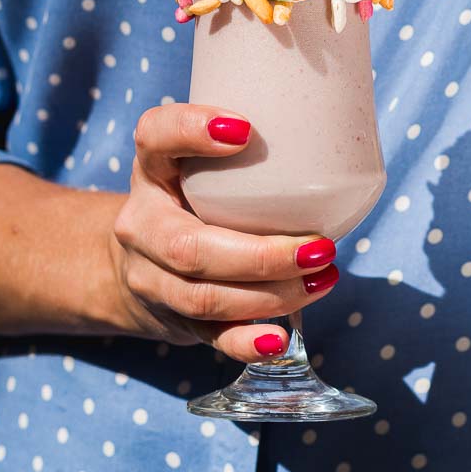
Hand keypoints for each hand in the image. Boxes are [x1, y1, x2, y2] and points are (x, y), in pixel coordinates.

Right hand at [109, 104, 337, 362]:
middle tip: (320, 247)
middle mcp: (142, 224)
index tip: (244, 130)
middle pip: (190, 247)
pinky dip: (247, 341)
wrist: (136, 258)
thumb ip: (244, 150)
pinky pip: (211, 336)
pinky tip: (282, 339)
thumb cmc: (189, 193)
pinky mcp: (175, 318)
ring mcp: (153, 277)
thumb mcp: (198, 159)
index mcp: (151, 169)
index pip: (155, 137)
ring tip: (323, 277)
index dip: (191, 131)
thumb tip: (334, 142)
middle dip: (261, 255)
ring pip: (205, 297)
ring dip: (271, 295)